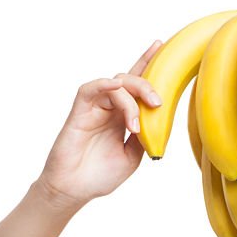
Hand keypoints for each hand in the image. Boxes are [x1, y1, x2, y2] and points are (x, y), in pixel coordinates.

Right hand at [35, 40, 163, 209]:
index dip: (147, 63)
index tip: (161, 46)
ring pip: (116, 84)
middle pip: (130, 80)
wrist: (75, 191)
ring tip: (135, 125)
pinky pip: (91, 89)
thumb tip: (159, 118)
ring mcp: (94, 108)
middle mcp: (109, 107)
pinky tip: (115, 89)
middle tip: (158, 103)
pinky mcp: (79, 112)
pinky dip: (105, 86)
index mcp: (122, 115)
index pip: (136, 85)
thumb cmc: (100, 175)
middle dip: (147, 85)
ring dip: (131, 99)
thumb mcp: (133, 155)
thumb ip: (144, 134)